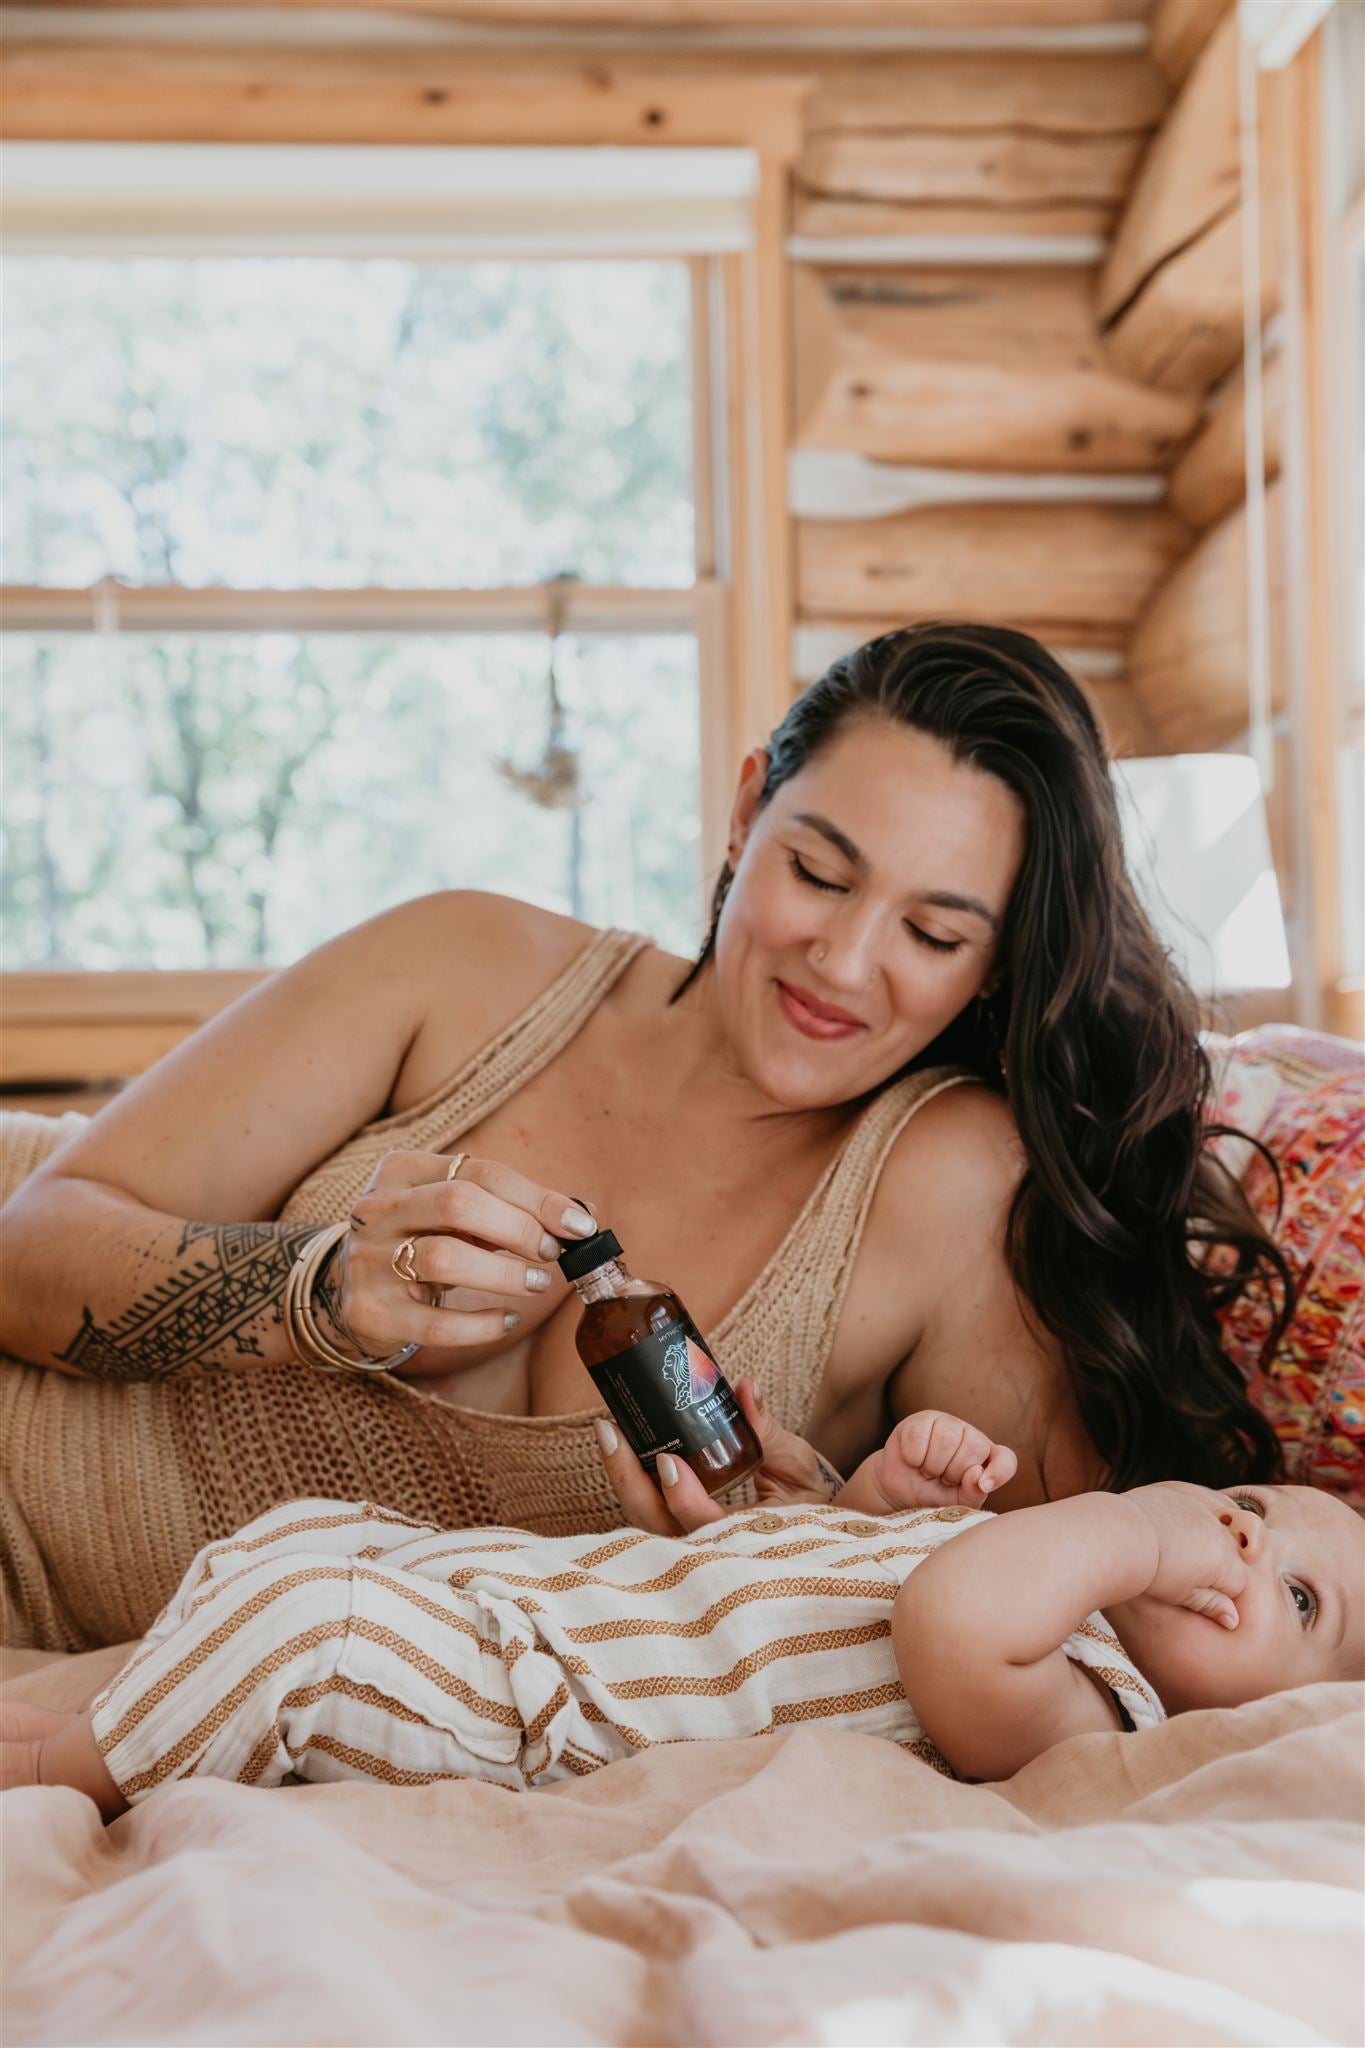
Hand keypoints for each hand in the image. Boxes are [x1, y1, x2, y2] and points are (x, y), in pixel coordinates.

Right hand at [331, 1150, 596, 1362]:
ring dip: (504, 1274)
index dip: (536, 1198)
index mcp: (402, 1171)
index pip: (480, 1171)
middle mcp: (377, 1209)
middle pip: (459, 1203)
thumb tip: (580, 1216)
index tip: (577, 1224)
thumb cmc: (418, 1242)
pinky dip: (480, 1324)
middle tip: (551, 1253)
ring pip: (446, 1258)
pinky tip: (505, 1320)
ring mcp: (368, 1260)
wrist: (344, 1290)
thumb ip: (507, 1208)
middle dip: (519, 1229)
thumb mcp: (450, 1214)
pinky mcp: (370, 1311)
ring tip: (535, 1284)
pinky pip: (435, 1322)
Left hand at [594, 1378, 838, 1535]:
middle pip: (659, 1529)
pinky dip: (630, 1485)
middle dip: (630, 1482)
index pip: (708, 1530)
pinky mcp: (678, 1534)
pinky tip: (618, 1450)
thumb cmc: (806, 1501)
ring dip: (623, 1480)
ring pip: (645, 1525)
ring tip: (609, 1434)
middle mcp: (713, 1554)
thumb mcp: (797, 1466)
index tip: (667, 1463)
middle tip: (612, 1434)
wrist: (807, 1531)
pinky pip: (647, 1517)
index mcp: (751, 1543)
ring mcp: (690, 1549)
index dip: (683, 1500)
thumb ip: (768, 1432)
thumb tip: (746, 1389)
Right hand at [864, 1409, 1017, 1512]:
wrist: (899, 1492)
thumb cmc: (934, 1495)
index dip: (998, 1471)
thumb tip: (978, 1475)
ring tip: (927, 1471)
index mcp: (986, 1458)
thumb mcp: (956, 1502)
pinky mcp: (920, 1420)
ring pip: (947, 1439)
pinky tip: (912, 1460)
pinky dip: (914, 1456)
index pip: (1006, 1460)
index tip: (983, 1485)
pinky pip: (920, 1436)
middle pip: (974, 1447)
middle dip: (954, 1472)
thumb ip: (973, 1493)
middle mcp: (970, 1436)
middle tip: (941, 1479)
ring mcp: (945, 1423)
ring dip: (933, 1465)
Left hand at [1123, 1482, 1251, 1627]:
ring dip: (1199, 1540)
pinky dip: (1183, 1520)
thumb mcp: (1181, 1595)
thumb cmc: (1151, 1572)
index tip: (1193, 1593)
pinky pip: (1192, 1509)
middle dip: (1212, 1565)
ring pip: (1211, 1529)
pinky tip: (1161, 1530)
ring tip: (1168, 1552)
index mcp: (1224, 1562)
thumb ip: (1211, 1605)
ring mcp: (1201, 1510)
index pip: (1237, 1583)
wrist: (1122, 1534)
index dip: (1218, 1592)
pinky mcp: (1182, 1494)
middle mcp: (1219, 1533)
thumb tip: (1232, 1620)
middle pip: (1228, 1554)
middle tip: (1180, 1572)